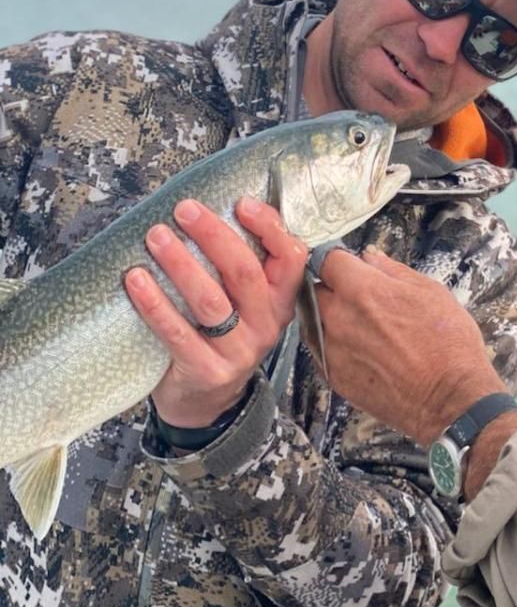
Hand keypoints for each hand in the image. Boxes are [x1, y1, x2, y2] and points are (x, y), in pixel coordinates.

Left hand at [125, 197, 307, 428]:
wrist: (206, 402)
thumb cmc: (221, 338)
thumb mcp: (246, 306)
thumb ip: (242, 269)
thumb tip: (210, 212)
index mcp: (280, 302)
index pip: (291, 258)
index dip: (269, 227)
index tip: (240, 203)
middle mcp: (266, 326)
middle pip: (245, 273)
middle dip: (214, 235)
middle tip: (184, 210)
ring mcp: (239, 352)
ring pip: (211, 301)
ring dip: (181, 264)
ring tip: (156, 236)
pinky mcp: (207, 372)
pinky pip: (178, 333)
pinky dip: (154, 304)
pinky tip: (135, 280)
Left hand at [314, 247, 505, 446]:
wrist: (451, 399)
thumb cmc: (448, 344)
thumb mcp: (430, 291)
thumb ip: (393, 270)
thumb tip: (370, 257)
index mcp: (362, 290)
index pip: (328, 260)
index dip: (339, 261)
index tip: (348, 267)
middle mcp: (339, 317)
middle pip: (316, 290)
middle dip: (333, 289)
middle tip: (360, 298)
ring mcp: (332, 349)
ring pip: (315, 321)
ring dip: (329, 317)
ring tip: (361, 327)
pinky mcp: (334, 376)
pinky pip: (321, 350)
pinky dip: (334, 345)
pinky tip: (361, 350)